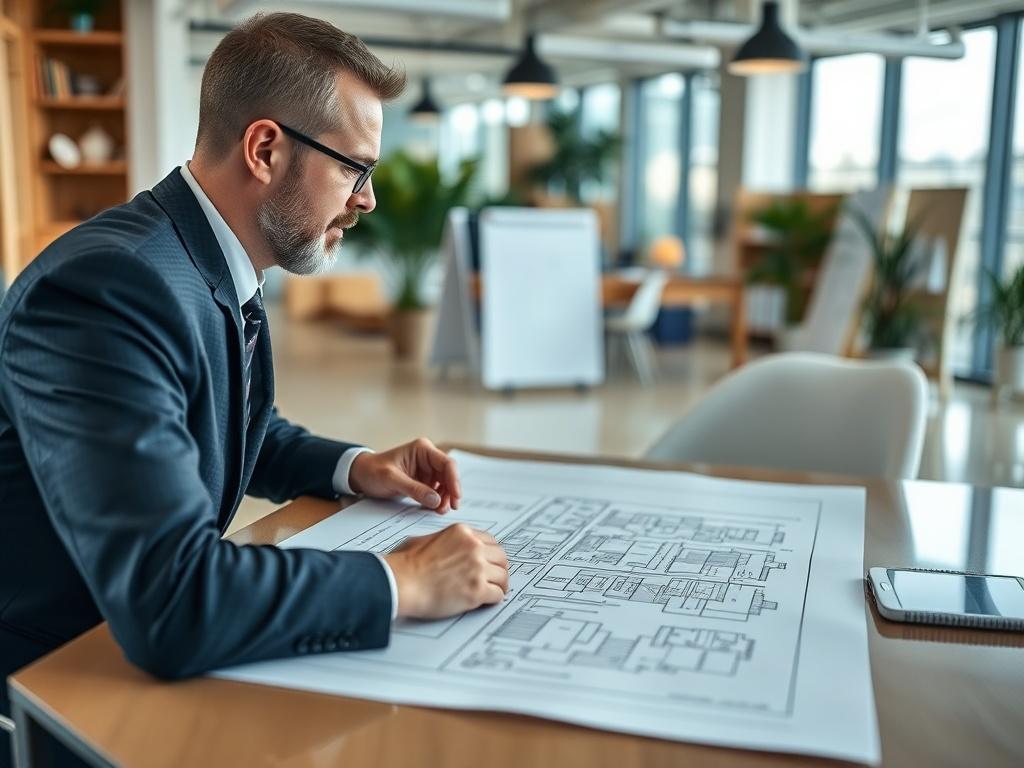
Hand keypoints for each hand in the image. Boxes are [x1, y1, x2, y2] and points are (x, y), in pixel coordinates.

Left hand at [349, 438, 460, 512]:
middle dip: (450, 492)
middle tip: (448, 508)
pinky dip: (438, 501)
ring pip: (445, 485)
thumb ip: (414, 489)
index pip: (446, 463)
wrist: (361, 475)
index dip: (454, 481)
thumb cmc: (373, 471)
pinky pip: (436, 491)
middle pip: (448, 475)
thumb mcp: (392, 479)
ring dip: (445, 498)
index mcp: (422, 449)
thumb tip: (436, 500)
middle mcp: (427, 458)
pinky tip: (434, 508)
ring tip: (439, 511)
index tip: (456, 497)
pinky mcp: (423, 481)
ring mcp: (426, 470)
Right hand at [384, 524, 509, 618]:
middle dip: (499, 568)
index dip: (491, 554)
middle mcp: (473, 547)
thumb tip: (445, 549)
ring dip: (499, 585)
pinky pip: (498, 595)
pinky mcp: (477, 590)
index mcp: (462, 533)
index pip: (490, 541)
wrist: (401, 582)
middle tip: (496, 578)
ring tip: (494, 591)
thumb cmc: (406, 564)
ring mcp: (477, 568)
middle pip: (501, 557)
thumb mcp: (424, 539)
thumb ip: (443, 541)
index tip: (490, 562)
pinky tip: (488, 601)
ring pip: (503, 576)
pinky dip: (495, 599)